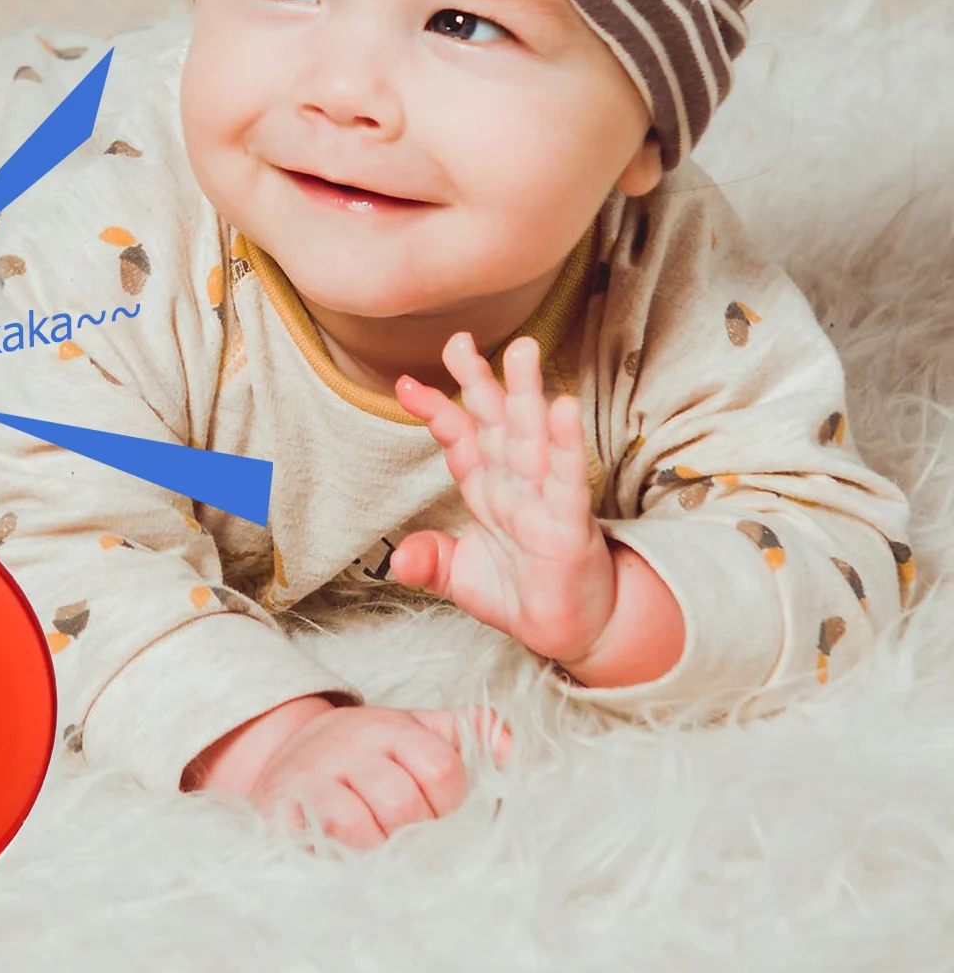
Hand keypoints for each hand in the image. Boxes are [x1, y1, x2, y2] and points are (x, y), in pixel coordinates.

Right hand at [247, 704, 509, 850]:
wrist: (283, 755)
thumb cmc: (363, 753)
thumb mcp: (413, 731)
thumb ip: (466, 733)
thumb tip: (513, 748)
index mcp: (390, 727)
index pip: (441, 769)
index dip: (450, 803)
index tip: (439, 813)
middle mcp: (350, 744)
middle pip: (404, 803)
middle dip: (415, 833)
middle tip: (409, 837)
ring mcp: (313, 776)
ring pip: (362, 826)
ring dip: (379, 848)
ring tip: (380, 847)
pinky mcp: (282, 806)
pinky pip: (323, 840)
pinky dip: (345, 856)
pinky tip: (350, 855)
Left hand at [391, 331, 616, 669]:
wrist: (575, 633)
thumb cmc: (522, 595)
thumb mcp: (461, 579)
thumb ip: (430, 562)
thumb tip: (398, 561)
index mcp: (487, 490)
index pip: (460, 439)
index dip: (436, 410)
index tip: (404, 383)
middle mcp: (514, 485)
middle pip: (495, 423)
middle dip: (479, 381)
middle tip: (460, 339)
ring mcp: (543, 501)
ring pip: (532, 439)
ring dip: (526, 395)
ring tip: (522, 351)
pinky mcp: (569, 525)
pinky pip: (565, 479)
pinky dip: (563, 444)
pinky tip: (563, 407)